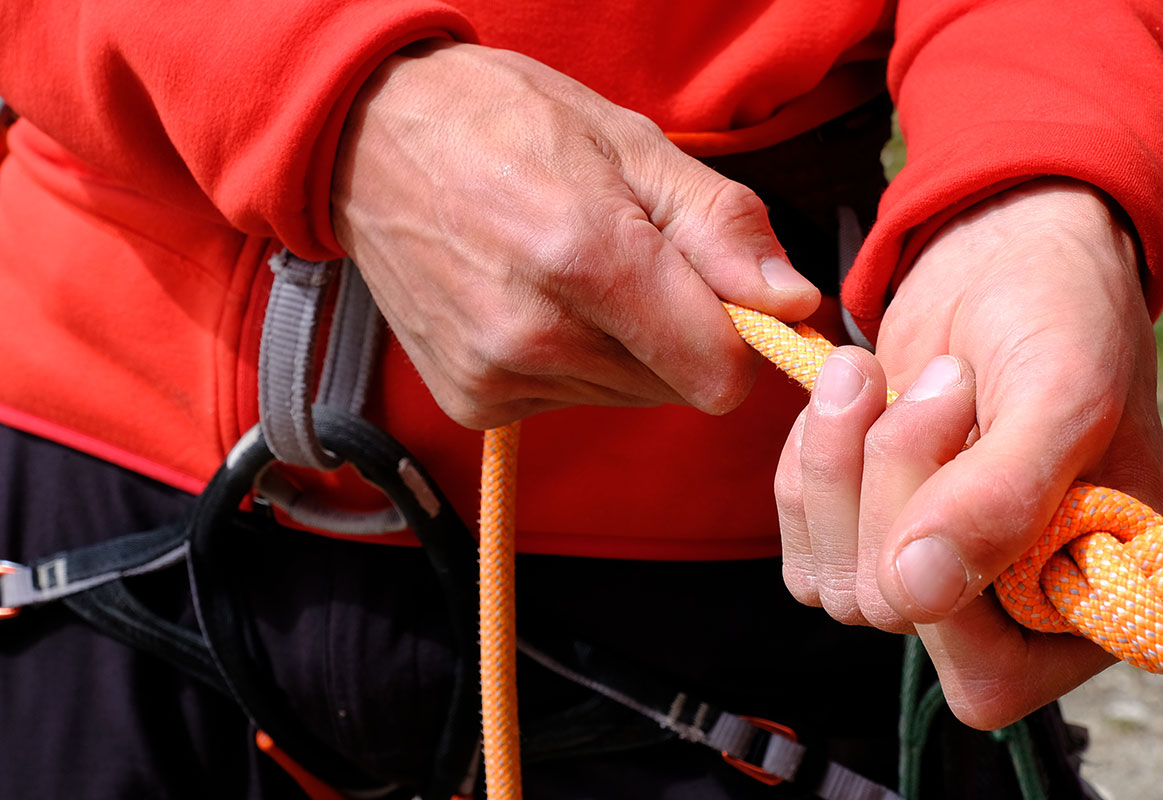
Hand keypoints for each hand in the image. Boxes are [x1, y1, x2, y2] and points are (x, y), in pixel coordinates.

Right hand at [330, 41, 819, 428]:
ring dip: (622, 346)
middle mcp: (535, 334)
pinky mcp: (470, 400)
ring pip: (625, 396)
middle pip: (676, 386)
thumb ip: (721, 227)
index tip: (721, 291)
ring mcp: (495, 375)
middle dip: (676, 330)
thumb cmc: (508, 123)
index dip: (739, 337)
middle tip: (627, 256)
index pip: (717, 373)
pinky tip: (528, 298)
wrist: (371, 137)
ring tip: (568, 269)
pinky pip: (567, 401)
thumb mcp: (633, 145)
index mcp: (588, 259)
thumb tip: (792, 302)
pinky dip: (567, 360)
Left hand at [773, 178, 1162, 727]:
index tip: (972, 456)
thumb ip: (1002, 496)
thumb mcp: (1059, 393)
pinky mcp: (866, 539)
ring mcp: (931, 578)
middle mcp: (1010, 615)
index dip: (949, 593)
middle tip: (946, 380)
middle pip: (893, 610)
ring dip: (843, 464)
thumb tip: (919, 586)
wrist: (1006, 254)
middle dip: (896, 482)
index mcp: (1093, 605)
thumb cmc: (1064, 315)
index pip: (987, 678)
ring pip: (835, 583)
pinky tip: (857, 397)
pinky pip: (799, 547)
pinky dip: (812, 462)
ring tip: (893, 375)